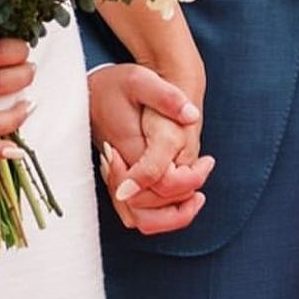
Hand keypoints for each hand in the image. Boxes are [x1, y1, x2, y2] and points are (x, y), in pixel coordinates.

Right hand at [89, 63, 212, 234]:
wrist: (90, 91)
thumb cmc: (116, 84)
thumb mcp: (141, 80)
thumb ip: (166, 97)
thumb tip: (191, 116)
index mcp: (130, 148)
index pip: (161, 184)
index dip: (189, 180)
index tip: (208, 161)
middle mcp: (121, 170)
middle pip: (150, 210)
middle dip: (183, 203)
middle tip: (205, 172)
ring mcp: (116, 177)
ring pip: (139, 218)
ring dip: (169, 216)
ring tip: (195, 196)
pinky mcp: (116, 179)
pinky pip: (132, 212)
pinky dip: (155, 213)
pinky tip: (177, 196)